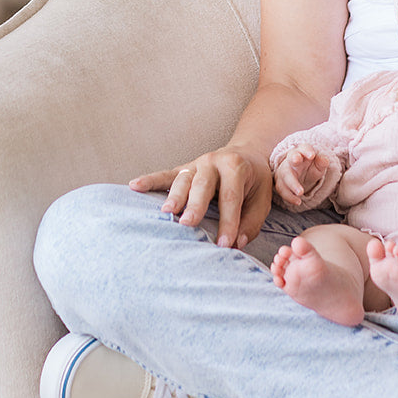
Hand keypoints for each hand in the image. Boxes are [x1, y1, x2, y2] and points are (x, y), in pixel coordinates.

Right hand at [130, 143, 272, 250]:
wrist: (246, 153)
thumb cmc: (254, 181)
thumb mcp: (263, 198)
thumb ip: (252, 221)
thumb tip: (237, 243)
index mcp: (236, 167)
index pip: (230, 197)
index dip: (228, 221)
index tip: (225, 245)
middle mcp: (213, 162)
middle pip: (202, 186)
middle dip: (195, 205)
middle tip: (188, 224)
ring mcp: (195, 164)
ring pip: (182, 180)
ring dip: (174, 196)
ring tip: (167, 213)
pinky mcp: (183, 169)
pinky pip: (165, 175)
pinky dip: (150, 180)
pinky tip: (134, 186)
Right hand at [273, 146, 327, 207]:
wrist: (301, 176)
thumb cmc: (310, 168)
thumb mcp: (318, 165)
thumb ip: (321, 162)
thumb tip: (324, 160)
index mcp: (301, 152)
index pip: (303, 148)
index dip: (306, 150)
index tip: (312, 155)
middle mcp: (291, 160)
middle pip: (291, 158)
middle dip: (293, 159)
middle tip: (297, 160)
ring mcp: (284, 171)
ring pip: (285, 176)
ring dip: (292, 184)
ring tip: (300, 193)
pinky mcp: (280, 183)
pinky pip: (282, 189)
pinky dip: (289, 196)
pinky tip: (298, 202)